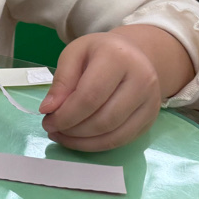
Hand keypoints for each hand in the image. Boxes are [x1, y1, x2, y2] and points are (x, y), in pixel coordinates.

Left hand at [39, 29, 166, 150]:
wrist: (132, 54)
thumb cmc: (98, 53)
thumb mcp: (74, 54)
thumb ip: (61, 80)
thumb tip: (48, 109)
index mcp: (118, 58)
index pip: (90, 96)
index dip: (66, 114)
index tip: (47, 121)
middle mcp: (141, 80)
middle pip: (104, 119)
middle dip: (73, 130)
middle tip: (52, 129)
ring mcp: (150, 102)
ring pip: (114, 135)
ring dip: (83, 141)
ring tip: (62, 135)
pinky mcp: (151, 119)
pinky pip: (122, 140)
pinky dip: (97, 145)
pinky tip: (79, 140)